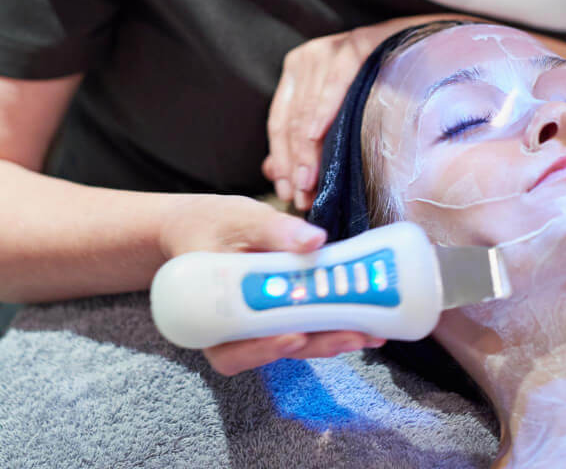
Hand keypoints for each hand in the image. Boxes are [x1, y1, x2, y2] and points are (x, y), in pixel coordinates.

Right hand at [158, 194, 384, 375]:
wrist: (193, 228)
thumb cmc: (211, 224)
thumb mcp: (239, 219)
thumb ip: (275, 230)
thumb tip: (314, 240)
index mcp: (207, 313)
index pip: (233, 347)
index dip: (266, 348)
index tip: (296, 337)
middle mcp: (227, 332)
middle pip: (272, 348)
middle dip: (317, 343)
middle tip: (358, 334)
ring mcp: (252, 328)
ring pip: (291, 342)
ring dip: (330, 337)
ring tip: (370, 330)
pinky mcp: (270, 318)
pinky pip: (298, 327)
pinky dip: (326, 324)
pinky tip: (358, 318)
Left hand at [264, 16, 445, 210]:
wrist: (429, 47)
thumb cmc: (386, 85)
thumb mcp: (341, 111)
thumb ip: (306, 139)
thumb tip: (272, 172)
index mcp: (298, 70)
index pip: (279, 122)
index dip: (281, 161)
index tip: (288, 193)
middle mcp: (308, 57)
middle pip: (292, 120)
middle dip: (295, 164)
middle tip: (302, 197)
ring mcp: (331, 49)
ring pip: (308, 109)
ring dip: (307, 150)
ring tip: (312, 184)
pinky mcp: (355, 44)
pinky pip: (334, 84)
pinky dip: (324, 111)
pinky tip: (318, 136)